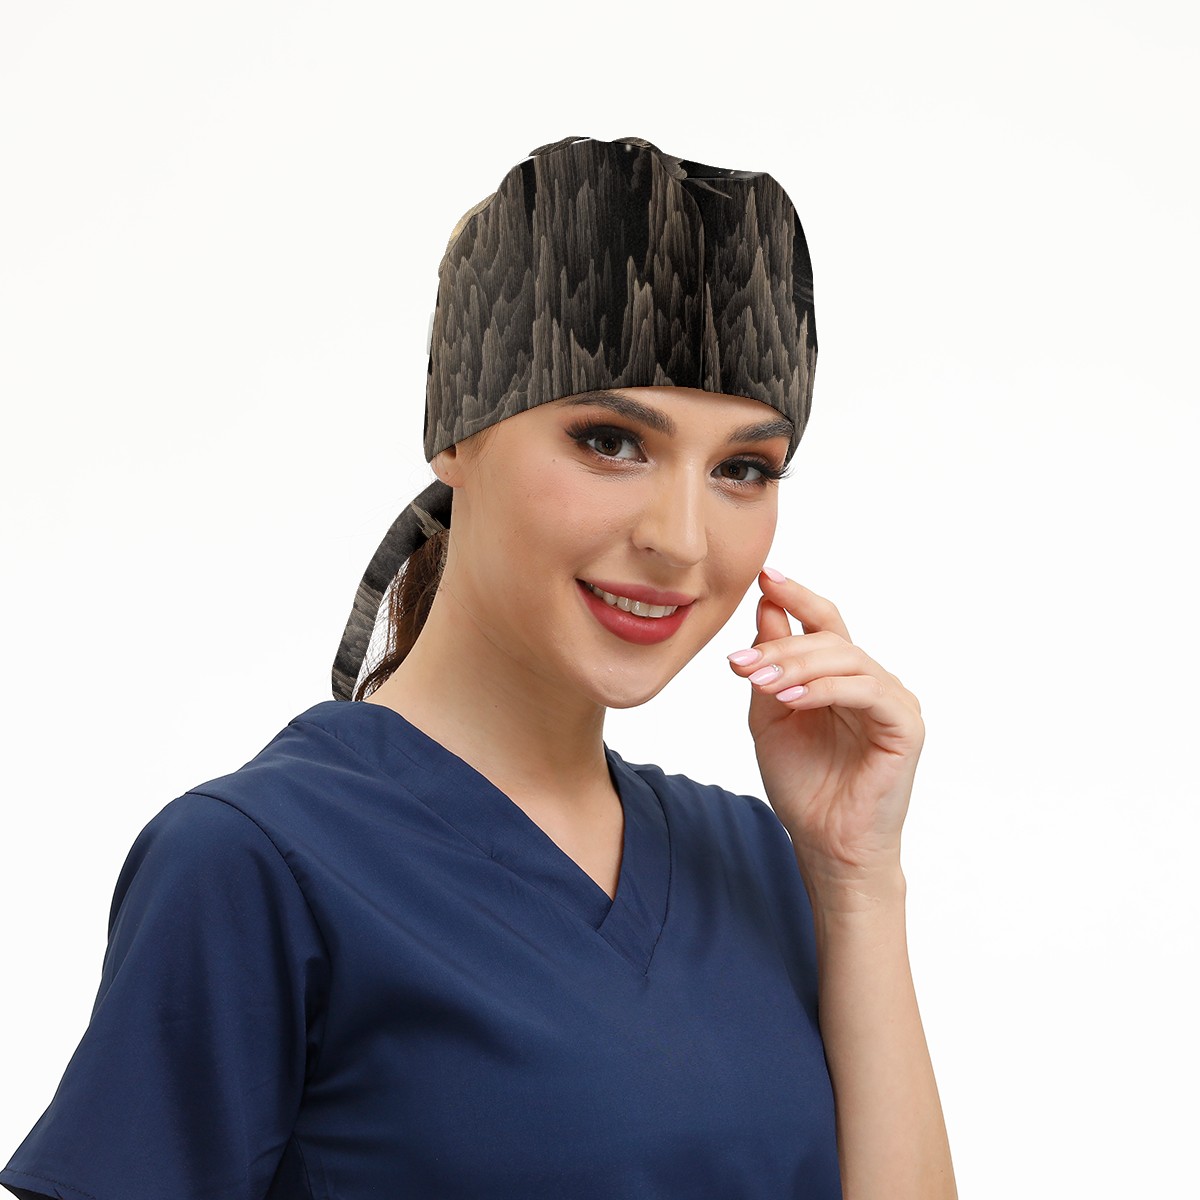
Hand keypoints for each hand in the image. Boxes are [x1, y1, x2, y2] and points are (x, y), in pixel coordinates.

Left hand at [726, 568, 924, 896]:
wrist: (826, 844)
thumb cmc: (803, 784)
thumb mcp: (771, 715)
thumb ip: (770, 665)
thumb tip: (766, 607)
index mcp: (841, 676)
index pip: (823, 621)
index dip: (796, 594)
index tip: (764, 575)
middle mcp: (871, 681)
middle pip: (829, 638)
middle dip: (780, 644)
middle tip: (739, 663)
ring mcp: (893, 701)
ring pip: (845, 659)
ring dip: (796, 665)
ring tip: (758, 681)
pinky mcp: (905, 726)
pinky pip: (865, 692)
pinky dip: (824, 690)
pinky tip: (791, 700)